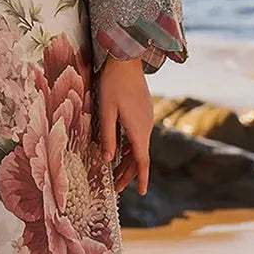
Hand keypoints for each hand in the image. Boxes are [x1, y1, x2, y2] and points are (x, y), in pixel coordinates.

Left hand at [97, 54, 152, 194]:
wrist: (126, 60)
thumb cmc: (113, 84)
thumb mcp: (106, 112)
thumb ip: (107, 137)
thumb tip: (107, 160)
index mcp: (138, 130)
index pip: (142, 161)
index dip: (140, 178)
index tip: (141, 193)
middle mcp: (146, 127)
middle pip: (139, 157)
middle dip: (128, 174)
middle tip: (115, 187)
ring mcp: (146, 119)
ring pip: (138, 146)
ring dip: (128, 161)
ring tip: (114, 172)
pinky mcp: (143, 111)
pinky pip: (138, 136)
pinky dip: (130, 148)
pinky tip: (120, 150)